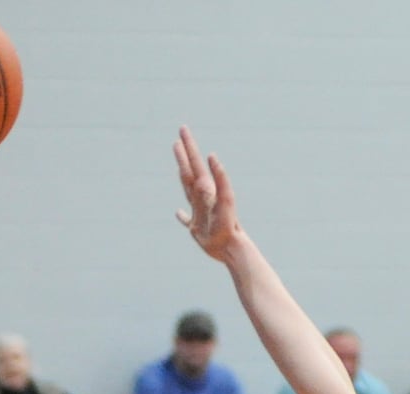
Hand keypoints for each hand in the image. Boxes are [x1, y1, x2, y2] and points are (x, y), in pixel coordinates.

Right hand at [174, 126, 244, 262]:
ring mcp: (199, 212)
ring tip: (179, 165)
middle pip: (190, 171)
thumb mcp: (225, 200)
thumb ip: (219, 179)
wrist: (232, 248)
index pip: (196, 163)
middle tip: (179, 137)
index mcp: (207, 189)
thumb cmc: (228, 225)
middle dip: (185, 154)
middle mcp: (203, 197)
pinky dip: (181, 215)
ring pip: (187, 189)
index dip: (189, 146)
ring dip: (183, 175)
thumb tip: (211, 156)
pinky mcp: (197, 228)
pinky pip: (186, 219)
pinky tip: (178, 213)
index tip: (182, 130)